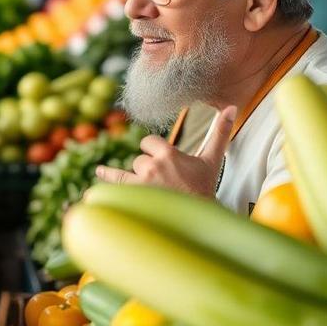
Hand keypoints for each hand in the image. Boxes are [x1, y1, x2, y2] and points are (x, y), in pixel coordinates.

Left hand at [95, 106, 236, 196]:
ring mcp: (141, 183)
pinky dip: (104, 183)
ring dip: (136, 179)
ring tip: (138, 184)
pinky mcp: (134, 197)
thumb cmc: (205, 189)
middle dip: (148, 169)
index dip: (154, 152)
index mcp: (167, 153)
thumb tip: (233, 107)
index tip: (163, 163)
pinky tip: (92, 187)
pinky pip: (114, 185)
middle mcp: (151, 166)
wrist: (201, 218)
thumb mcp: (212, 159)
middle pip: (139, 159)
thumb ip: (220, 132)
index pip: (149, 142)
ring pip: (129, 171)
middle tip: (165, 184)